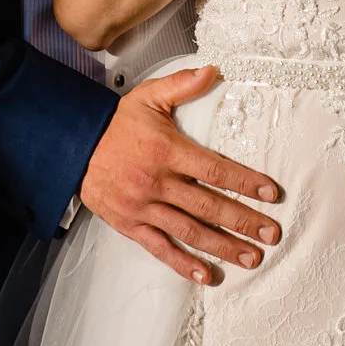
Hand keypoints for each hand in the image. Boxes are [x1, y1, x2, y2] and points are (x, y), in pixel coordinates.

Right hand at [79, 65, 283, 284]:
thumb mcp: (149, 96)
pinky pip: (161, 248)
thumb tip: (213, 70)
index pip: (214, 169)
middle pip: (208, 205)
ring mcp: (144, 207)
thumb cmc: (116, 123)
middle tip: (271, 234)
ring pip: (190, 231)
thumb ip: (182, 84)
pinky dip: (184, 264)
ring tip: (251, 258)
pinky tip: (208, 275)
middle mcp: (157, 182)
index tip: (270, 193)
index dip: (245, 182)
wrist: (73, 147)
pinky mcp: (131, 225)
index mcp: (167, 150)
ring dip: (223, 246)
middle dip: (243, 221)